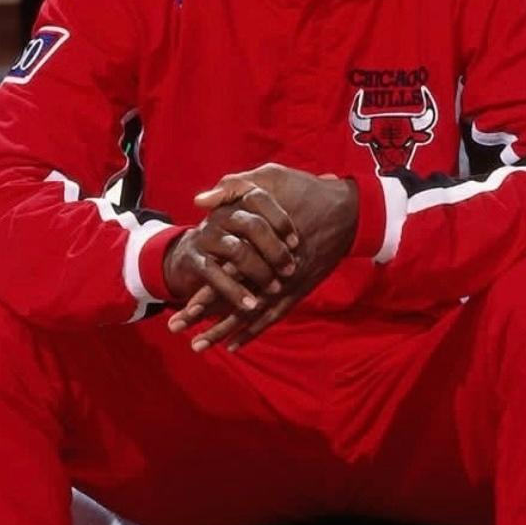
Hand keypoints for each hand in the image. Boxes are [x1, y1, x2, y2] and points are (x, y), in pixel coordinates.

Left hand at [170, 165, 358, 352]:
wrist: (347, 209)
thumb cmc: (307, 191)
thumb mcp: (270, 177)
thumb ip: (233, 188)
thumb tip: (198, 201)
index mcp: (263, 246)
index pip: (228, 274)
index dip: (204, 292)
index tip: (181, 308)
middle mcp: (274, 271)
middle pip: (234, 301)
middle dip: (206, 319)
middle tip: (178, 329)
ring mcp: (287, 284)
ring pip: (252, 315)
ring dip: (224, 331)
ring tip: (198, 346)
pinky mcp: (297, 290)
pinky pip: (273, 316)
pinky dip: (253, 331)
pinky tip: (234, 345)